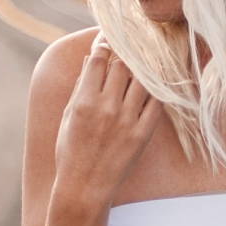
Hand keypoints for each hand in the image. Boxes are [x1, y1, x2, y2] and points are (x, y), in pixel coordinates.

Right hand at [55, 35, 161, 202]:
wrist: (85, 187)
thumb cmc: (71, 152)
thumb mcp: (68, 117)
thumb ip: (80, 87)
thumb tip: (90, 60)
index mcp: (84, 102)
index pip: (98, 60)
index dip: (104, 44)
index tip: (108, 38)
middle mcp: (107, 108)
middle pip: (123, 65)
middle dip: (125, 52)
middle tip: (131, 45)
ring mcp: (127, 121)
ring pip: (143, 79)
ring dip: (144, 67)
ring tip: (146, 59)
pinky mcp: (143, 134)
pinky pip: (157, 103)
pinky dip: (157, 89)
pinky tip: (156, 82)